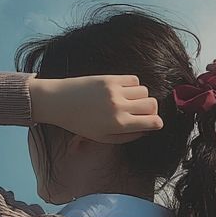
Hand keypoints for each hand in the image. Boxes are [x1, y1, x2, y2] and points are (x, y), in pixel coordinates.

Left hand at [29, 73, 163, 142]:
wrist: (58, 102)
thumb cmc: (79, 123)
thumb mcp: (102, 137)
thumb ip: (126, 136)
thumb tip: (146, 130)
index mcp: (118, 124)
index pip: (153, 122)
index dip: (157, 123)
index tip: (153, 123)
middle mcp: (119, 107)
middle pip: (153, 104)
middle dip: (151, 110)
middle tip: (141, 112)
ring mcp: (115, 91)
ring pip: (145, 91)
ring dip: (141, 97)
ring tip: (128, 101)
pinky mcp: (110, 78)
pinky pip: (134, 80)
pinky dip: (133, 86)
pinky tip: (122, 91)